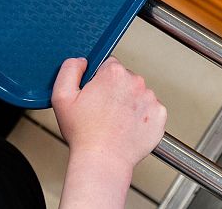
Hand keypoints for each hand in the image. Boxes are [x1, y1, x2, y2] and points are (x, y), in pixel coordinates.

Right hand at [53, 57, 165, 171]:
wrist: (103, 161)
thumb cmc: (84, 134)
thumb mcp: (62, 97)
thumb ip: (69, 70)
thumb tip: (81, 61)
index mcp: (113, 74)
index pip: (108, 65)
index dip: (99, 80)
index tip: (95, 95)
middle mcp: (135, 82)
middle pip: (124, 79)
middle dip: (115, 91)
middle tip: (103, 111)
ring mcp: (150, 99)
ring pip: (138, 95)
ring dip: (129, 104)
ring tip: (115, 122)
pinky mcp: (159, 116)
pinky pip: (150, 110)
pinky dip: (141, 117)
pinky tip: (128, 127)